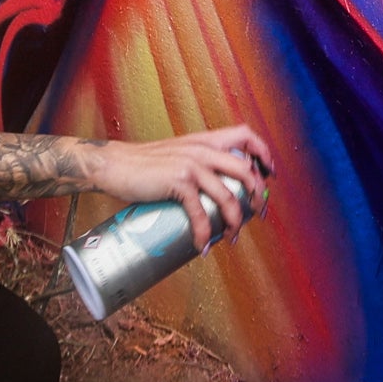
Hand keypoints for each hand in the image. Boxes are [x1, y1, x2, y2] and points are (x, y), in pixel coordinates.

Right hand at [83, 127, 274, 249]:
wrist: (114, 165)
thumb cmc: (144, 164)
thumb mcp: (178, 153)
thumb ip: (198, 160)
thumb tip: (217, 185)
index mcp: (204, 140)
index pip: (246, 135)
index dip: (263, 153)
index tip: (269, 176)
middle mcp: (202, 149)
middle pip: (245, 170)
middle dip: (257, 197)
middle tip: (257, 216)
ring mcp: (191, 164)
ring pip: (228, 196)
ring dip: (234, 222)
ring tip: (230, 238)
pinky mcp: (178, 182)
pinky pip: (200, 213)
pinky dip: (204, 233)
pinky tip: (202, 246)